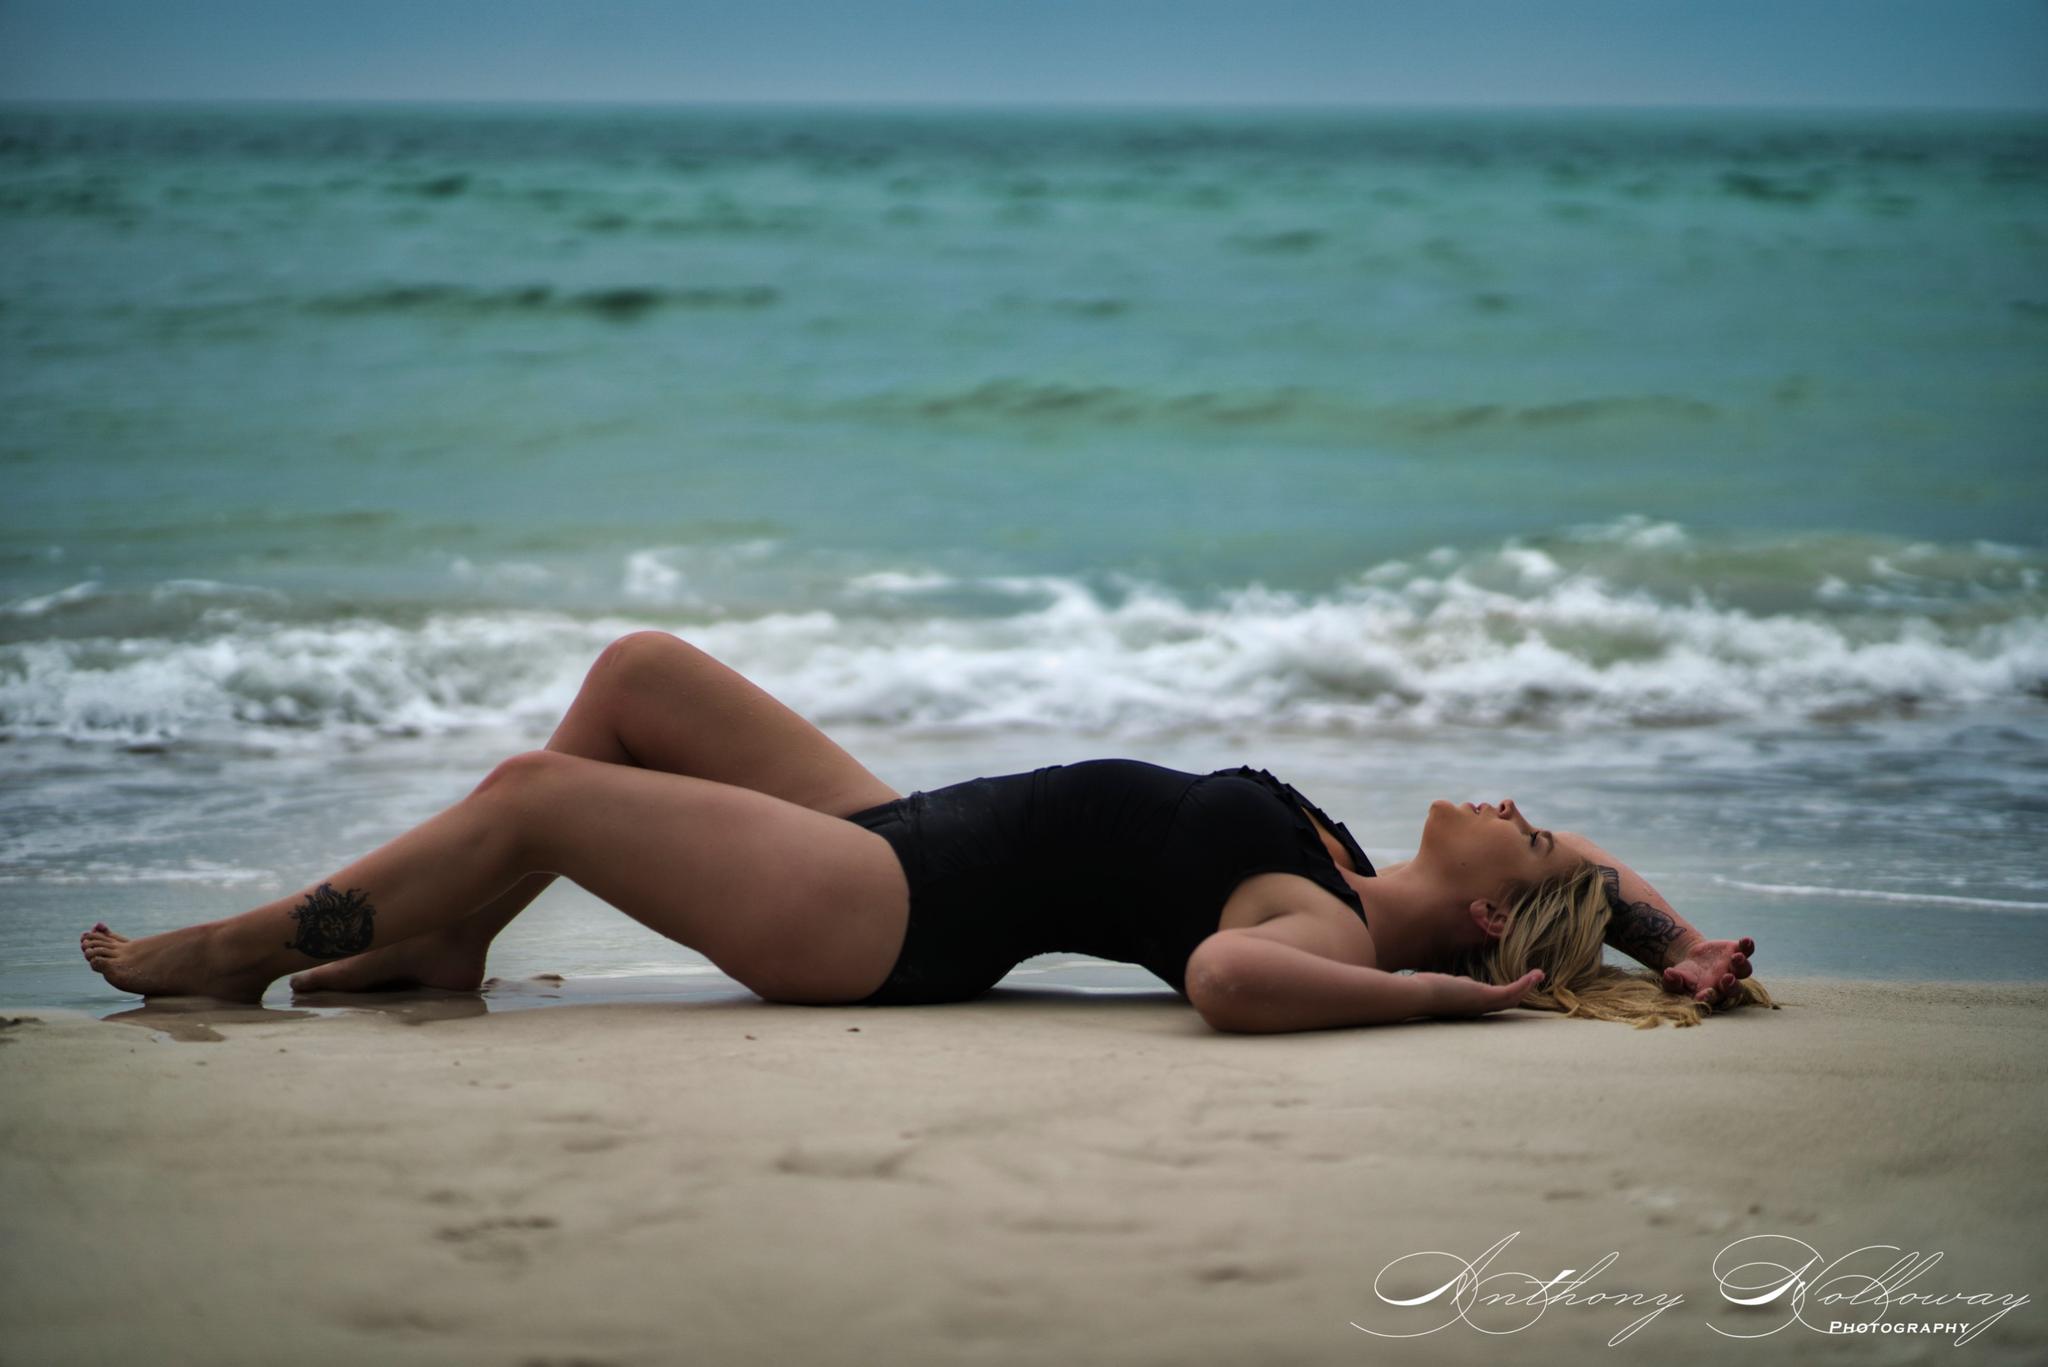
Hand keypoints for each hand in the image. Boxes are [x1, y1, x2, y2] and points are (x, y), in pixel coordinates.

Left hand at [1411, 969, 1545, 1019]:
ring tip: (1538, 976)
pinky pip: (1510, 993)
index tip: (1516, 987)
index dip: (1505, 995)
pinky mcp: (1484, 997)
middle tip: (1533, 982)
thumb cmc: (1422, 991)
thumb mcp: (1444, 984)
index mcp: (1468, 1006)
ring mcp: (1482, 1006)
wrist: (1414, 996)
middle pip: (1505, 1003)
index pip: (1490, 1002)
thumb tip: (1464, 980)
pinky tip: (1536, 975)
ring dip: (1527, 988)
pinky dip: (1524, 985)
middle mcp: (1477, 1010)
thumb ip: (1457, 984)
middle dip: (1521, 993)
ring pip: (1511, 999)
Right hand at [1661, 937, 1754, 1006]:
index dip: (1709, 997)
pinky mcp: (1735, 952)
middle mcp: (1724, 984)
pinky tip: (1747, 940)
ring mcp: (1732, 968)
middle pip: (1733, 989)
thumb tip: (1669, 974)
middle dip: (1731, 985)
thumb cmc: (1684, 977)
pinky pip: (1746, 951)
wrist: (1694, 960)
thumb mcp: (1673, 980)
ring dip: (1741, 965)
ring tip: (1737, 957)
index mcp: (1709, 994)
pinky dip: (1747, 946)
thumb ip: (1672, 982)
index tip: (1705, 994)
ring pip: (1743, 970)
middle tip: (1727, 978)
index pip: (1711, 999)